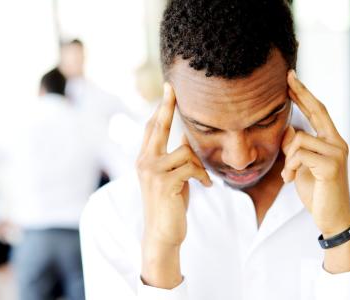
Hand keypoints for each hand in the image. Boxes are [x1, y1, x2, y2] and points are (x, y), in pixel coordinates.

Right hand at [137, 83, 211, 287]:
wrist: (163, 233)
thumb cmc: (169, 204)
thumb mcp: (172, 176)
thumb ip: (175, 157)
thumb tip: (186, 136)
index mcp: (145, 158)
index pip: (152, 128)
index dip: (160, 108)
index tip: (168, 89)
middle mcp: (144, 161)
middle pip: (158, 127)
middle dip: (167, 106)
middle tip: (172, 87)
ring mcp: (152, 171)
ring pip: (184, 151)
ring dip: (199, 165)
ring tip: (202, 179)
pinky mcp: (164, 182)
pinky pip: (191, 167)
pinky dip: (202, 175)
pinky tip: (205, 186)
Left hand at [281, 70, 349, 272]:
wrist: (330, 216)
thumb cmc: (316, 190)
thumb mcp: (301, 165)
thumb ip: (296, 147)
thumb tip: (288, 129)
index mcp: (330, 141)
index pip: (317, 111)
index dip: (304, 94)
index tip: (291, 78)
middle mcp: (337, 143)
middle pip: (317, 110)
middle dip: (300, 93)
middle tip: (287, 76)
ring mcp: (336, 153)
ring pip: (298, 139)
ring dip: (287, 158)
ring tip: (289, 175)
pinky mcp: (331, 165)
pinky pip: (299, 155)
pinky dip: (290, 167)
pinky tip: (291, 180)